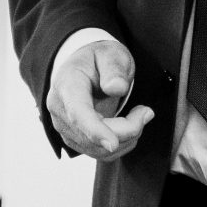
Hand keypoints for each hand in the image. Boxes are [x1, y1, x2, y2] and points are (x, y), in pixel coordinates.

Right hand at [46, 37, 155, 161]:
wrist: (84, 68)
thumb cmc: (98, 59)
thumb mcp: (111, 54)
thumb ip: (114, 68)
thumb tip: (116, 88)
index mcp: (67, 85)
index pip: (78, 113)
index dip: (95, 130)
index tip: (113, 143)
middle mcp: (60, 110)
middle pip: (91, 135)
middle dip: (126, 129)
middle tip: (146, 112)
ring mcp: (65, 127)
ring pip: (97, 148)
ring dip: (125, 138)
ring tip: (139, 115)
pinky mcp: (74, 139)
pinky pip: (99, 152)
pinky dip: (120, 145)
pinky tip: (129, 127)